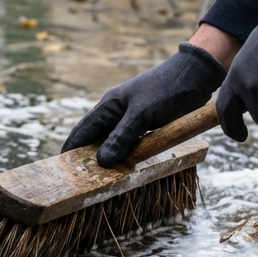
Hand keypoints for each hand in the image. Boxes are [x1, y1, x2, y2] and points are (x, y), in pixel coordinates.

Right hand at [63, 42, 226, 166]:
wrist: (197, 74)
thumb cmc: (167, 89)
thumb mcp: (142, 114)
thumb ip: (122, 137)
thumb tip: (102, 162)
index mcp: (108, 106)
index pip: (81, 133)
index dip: (70, 151)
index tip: (60, 171)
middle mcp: (115, 113)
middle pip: (94, 140)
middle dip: (87, 159)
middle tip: (80, 183)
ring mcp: (130, 119)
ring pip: (112, 144)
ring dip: (108, 160)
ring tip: (100, 181)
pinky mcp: (145, 124)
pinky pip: (129, 144)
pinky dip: (125, 156)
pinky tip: (125, 169)